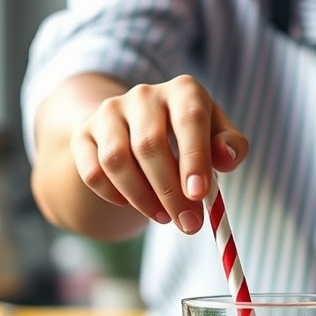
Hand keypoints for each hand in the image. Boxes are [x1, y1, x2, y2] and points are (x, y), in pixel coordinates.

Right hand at [69, 75, 247, 233]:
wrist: (138, 124)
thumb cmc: (190, 135)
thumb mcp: (217, 135)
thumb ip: (232, 146)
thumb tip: (227, 157)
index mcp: (183, 91)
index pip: (189, 121)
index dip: (194, 159)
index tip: (199, 194)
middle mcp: (144, 95)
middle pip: (150, 145)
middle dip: (170, 192)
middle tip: (188, 224)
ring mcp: (109, 112)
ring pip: (117, 160)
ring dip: (141, 197)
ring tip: (163, 218)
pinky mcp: (83, 133)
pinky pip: (93, 172)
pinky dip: (113, 195)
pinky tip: (132, 203)